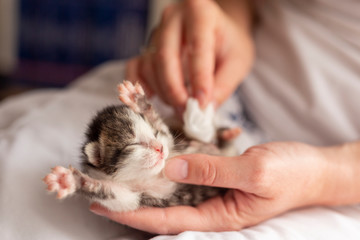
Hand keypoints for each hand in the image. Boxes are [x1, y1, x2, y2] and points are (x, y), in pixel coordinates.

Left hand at [90, 142, 339, 233]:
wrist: (314, 167)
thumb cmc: (291, 174)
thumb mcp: (254, 173)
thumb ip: (213, 170)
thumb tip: (172, 168)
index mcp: (219, 215)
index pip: (167, 219)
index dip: (135, 214)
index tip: (105, 207)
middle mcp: (211, 203)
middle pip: (164, 204)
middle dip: (133, 198)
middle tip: (101, 190)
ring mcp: (213, 186)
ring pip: (174, 185)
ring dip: (148, 176)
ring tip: (119, 168)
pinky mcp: (217, 171)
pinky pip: (189, 166)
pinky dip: (172, 157)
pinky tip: (156, 149)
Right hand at [126, 0, 253, 112]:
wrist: (215, 32)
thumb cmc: (228, 44)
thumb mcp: (238, 61)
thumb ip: (224, 85)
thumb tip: (205, 109)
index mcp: (201, 12)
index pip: (197, 48)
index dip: (199, 79)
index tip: (202, 104)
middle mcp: (173, 17)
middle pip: (165, 57)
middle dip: (175, 89)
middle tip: (186, 111)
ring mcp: (156, 32)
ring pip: (149, 66)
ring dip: (162, 92)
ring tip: (180, 105)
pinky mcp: (146, 48)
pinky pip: (135, 68)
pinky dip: (140, 87)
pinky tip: (152, 98)